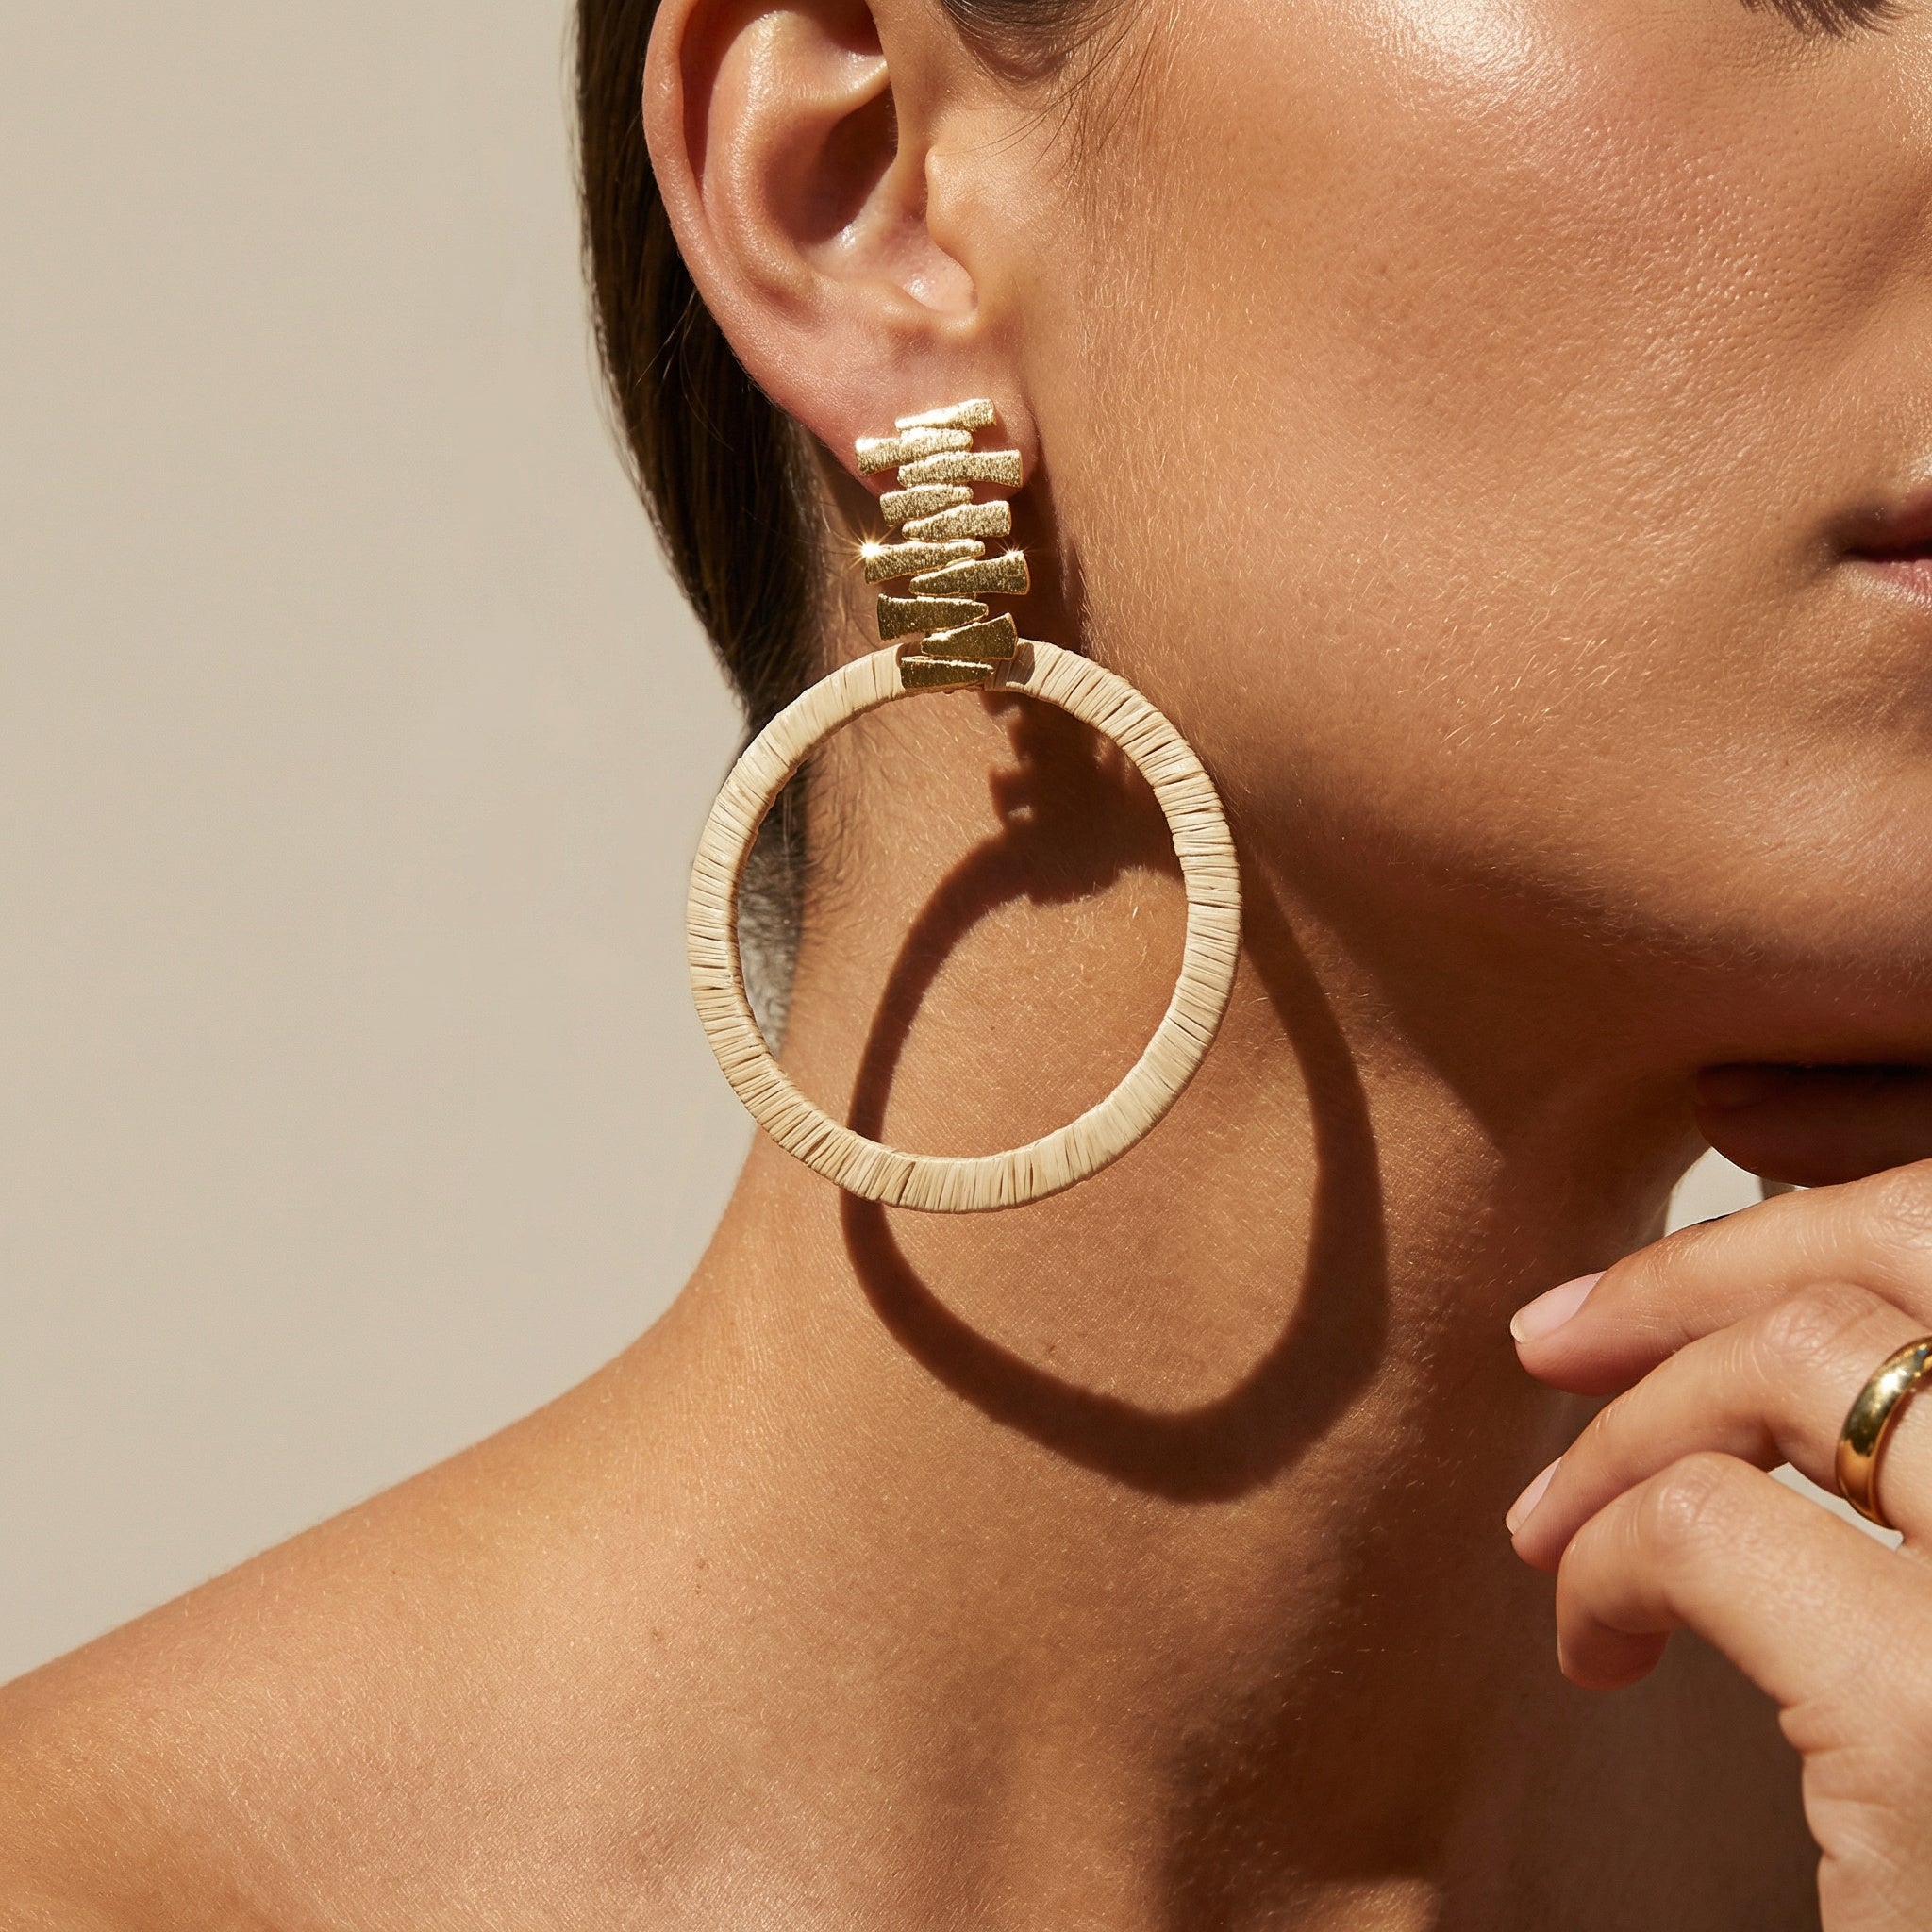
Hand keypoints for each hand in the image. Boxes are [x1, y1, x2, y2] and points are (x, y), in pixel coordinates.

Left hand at [1508, 1065, 1931, 1931]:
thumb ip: (1919, 1441)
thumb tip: (1764, 1263)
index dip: (1856, 1161)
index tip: (1728, 1132)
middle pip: (1915, 1247)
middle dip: (1711, 1259)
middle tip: (1554, 1335)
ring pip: (1796, 1360)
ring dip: (1635, 1424)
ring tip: (1550, 1524)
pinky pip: (1702, 1527)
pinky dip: (1609, 1558)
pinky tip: (1597, 1643)